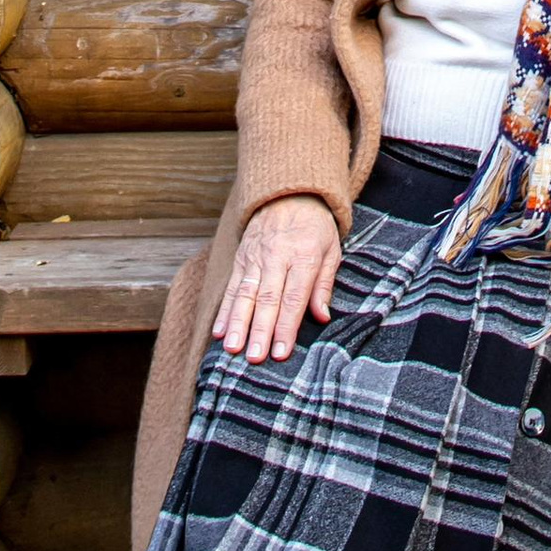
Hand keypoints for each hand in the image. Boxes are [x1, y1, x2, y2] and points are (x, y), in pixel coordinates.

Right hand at [213, 196, 340, 360]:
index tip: (281, 353)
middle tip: (255, 358)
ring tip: (232, 349)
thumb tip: (322, 316)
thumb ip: (325, 284)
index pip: (293, 298)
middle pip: (267, 299)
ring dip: (238, 323)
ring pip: (245, 294)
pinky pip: (231, 286)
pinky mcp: (241, 258)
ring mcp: (256, 257)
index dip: (286, 327)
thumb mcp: (331, 250)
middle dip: (260, 331)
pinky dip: (225, 309)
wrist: (289, 192)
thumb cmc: (315, 227)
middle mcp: (277, 257)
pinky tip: (219, 331)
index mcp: (304, 256)